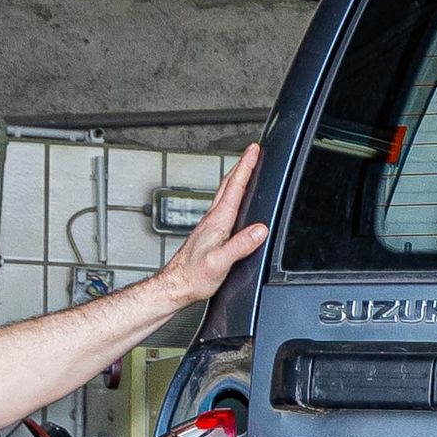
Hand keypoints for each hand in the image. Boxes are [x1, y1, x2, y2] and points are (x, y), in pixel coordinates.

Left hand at [146, 146, 269, 308]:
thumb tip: (260, 230)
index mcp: (218, 222)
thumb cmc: (193, 276)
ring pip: (225, 194)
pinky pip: (223, 207)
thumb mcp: (220, 262)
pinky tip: (233, 200)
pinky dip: (231, 195)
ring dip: (236, 178)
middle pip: (228, 184)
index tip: (254, 151)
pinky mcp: (209, 233)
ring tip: (245, 168)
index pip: (234, 187)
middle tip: (252, 151)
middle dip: (242, 165)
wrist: (176, 285)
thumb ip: (240, 245)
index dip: (245, 166)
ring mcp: (210, 225)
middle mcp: (213, 220)